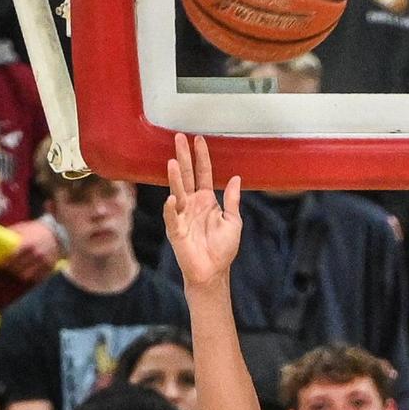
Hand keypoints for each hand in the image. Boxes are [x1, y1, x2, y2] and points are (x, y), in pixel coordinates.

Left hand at [5, 220, 59, 282]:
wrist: (55, 233)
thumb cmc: (34, 230)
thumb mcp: (21, 228)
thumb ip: (8, 235)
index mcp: (29, 244)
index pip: (13, 258)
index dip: (4, 262)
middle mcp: (37, 254)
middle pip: (19, 269)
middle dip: (10, 269)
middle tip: (5, 267)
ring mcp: (45, 262)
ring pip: (27, 275)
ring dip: (19, 274)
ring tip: (15, 270)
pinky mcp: (49, 268)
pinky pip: (36, 278)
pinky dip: (29, 276)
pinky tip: (25, 271)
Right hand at [164, 134, 242, 289]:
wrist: (213, 272)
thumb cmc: (222, 249)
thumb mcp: (233, 221)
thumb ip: (233, 200)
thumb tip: (237, 178)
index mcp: (206, 200)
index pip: (203, 173)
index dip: (201, 157)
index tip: (198, 139)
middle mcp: (192, 204)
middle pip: (186, 176)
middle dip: (183, 157)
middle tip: (179, 137)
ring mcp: (182, 216)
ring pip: (178, 192)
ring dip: (175, 178)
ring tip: (173, 162)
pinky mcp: (176, 231)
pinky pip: (172, 217)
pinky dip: (171, 208)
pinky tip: (172, 198)